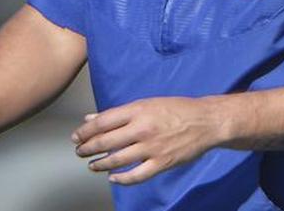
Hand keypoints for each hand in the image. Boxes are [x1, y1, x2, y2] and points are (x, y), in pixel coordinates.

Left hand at [71, 96, 229, 184]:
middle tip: (80, 151)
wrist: (206, 121)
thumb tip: (91, 119)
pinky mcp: (161, 163)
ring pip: (116, 160)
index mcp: (139, 110)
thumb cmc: (177, 109)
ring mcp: (152, 148)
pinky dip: (121, 179)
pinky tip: (113, 177)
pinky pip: (136, 176)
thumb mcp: (148, 103)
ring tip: (92, 165)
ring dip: (100, 164)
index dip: (85, 131)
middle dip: (87, 148)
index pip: (102, 122)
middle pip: (105, 142)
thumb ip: (119, 113)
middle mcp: (142, 129)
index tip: (77, 137)